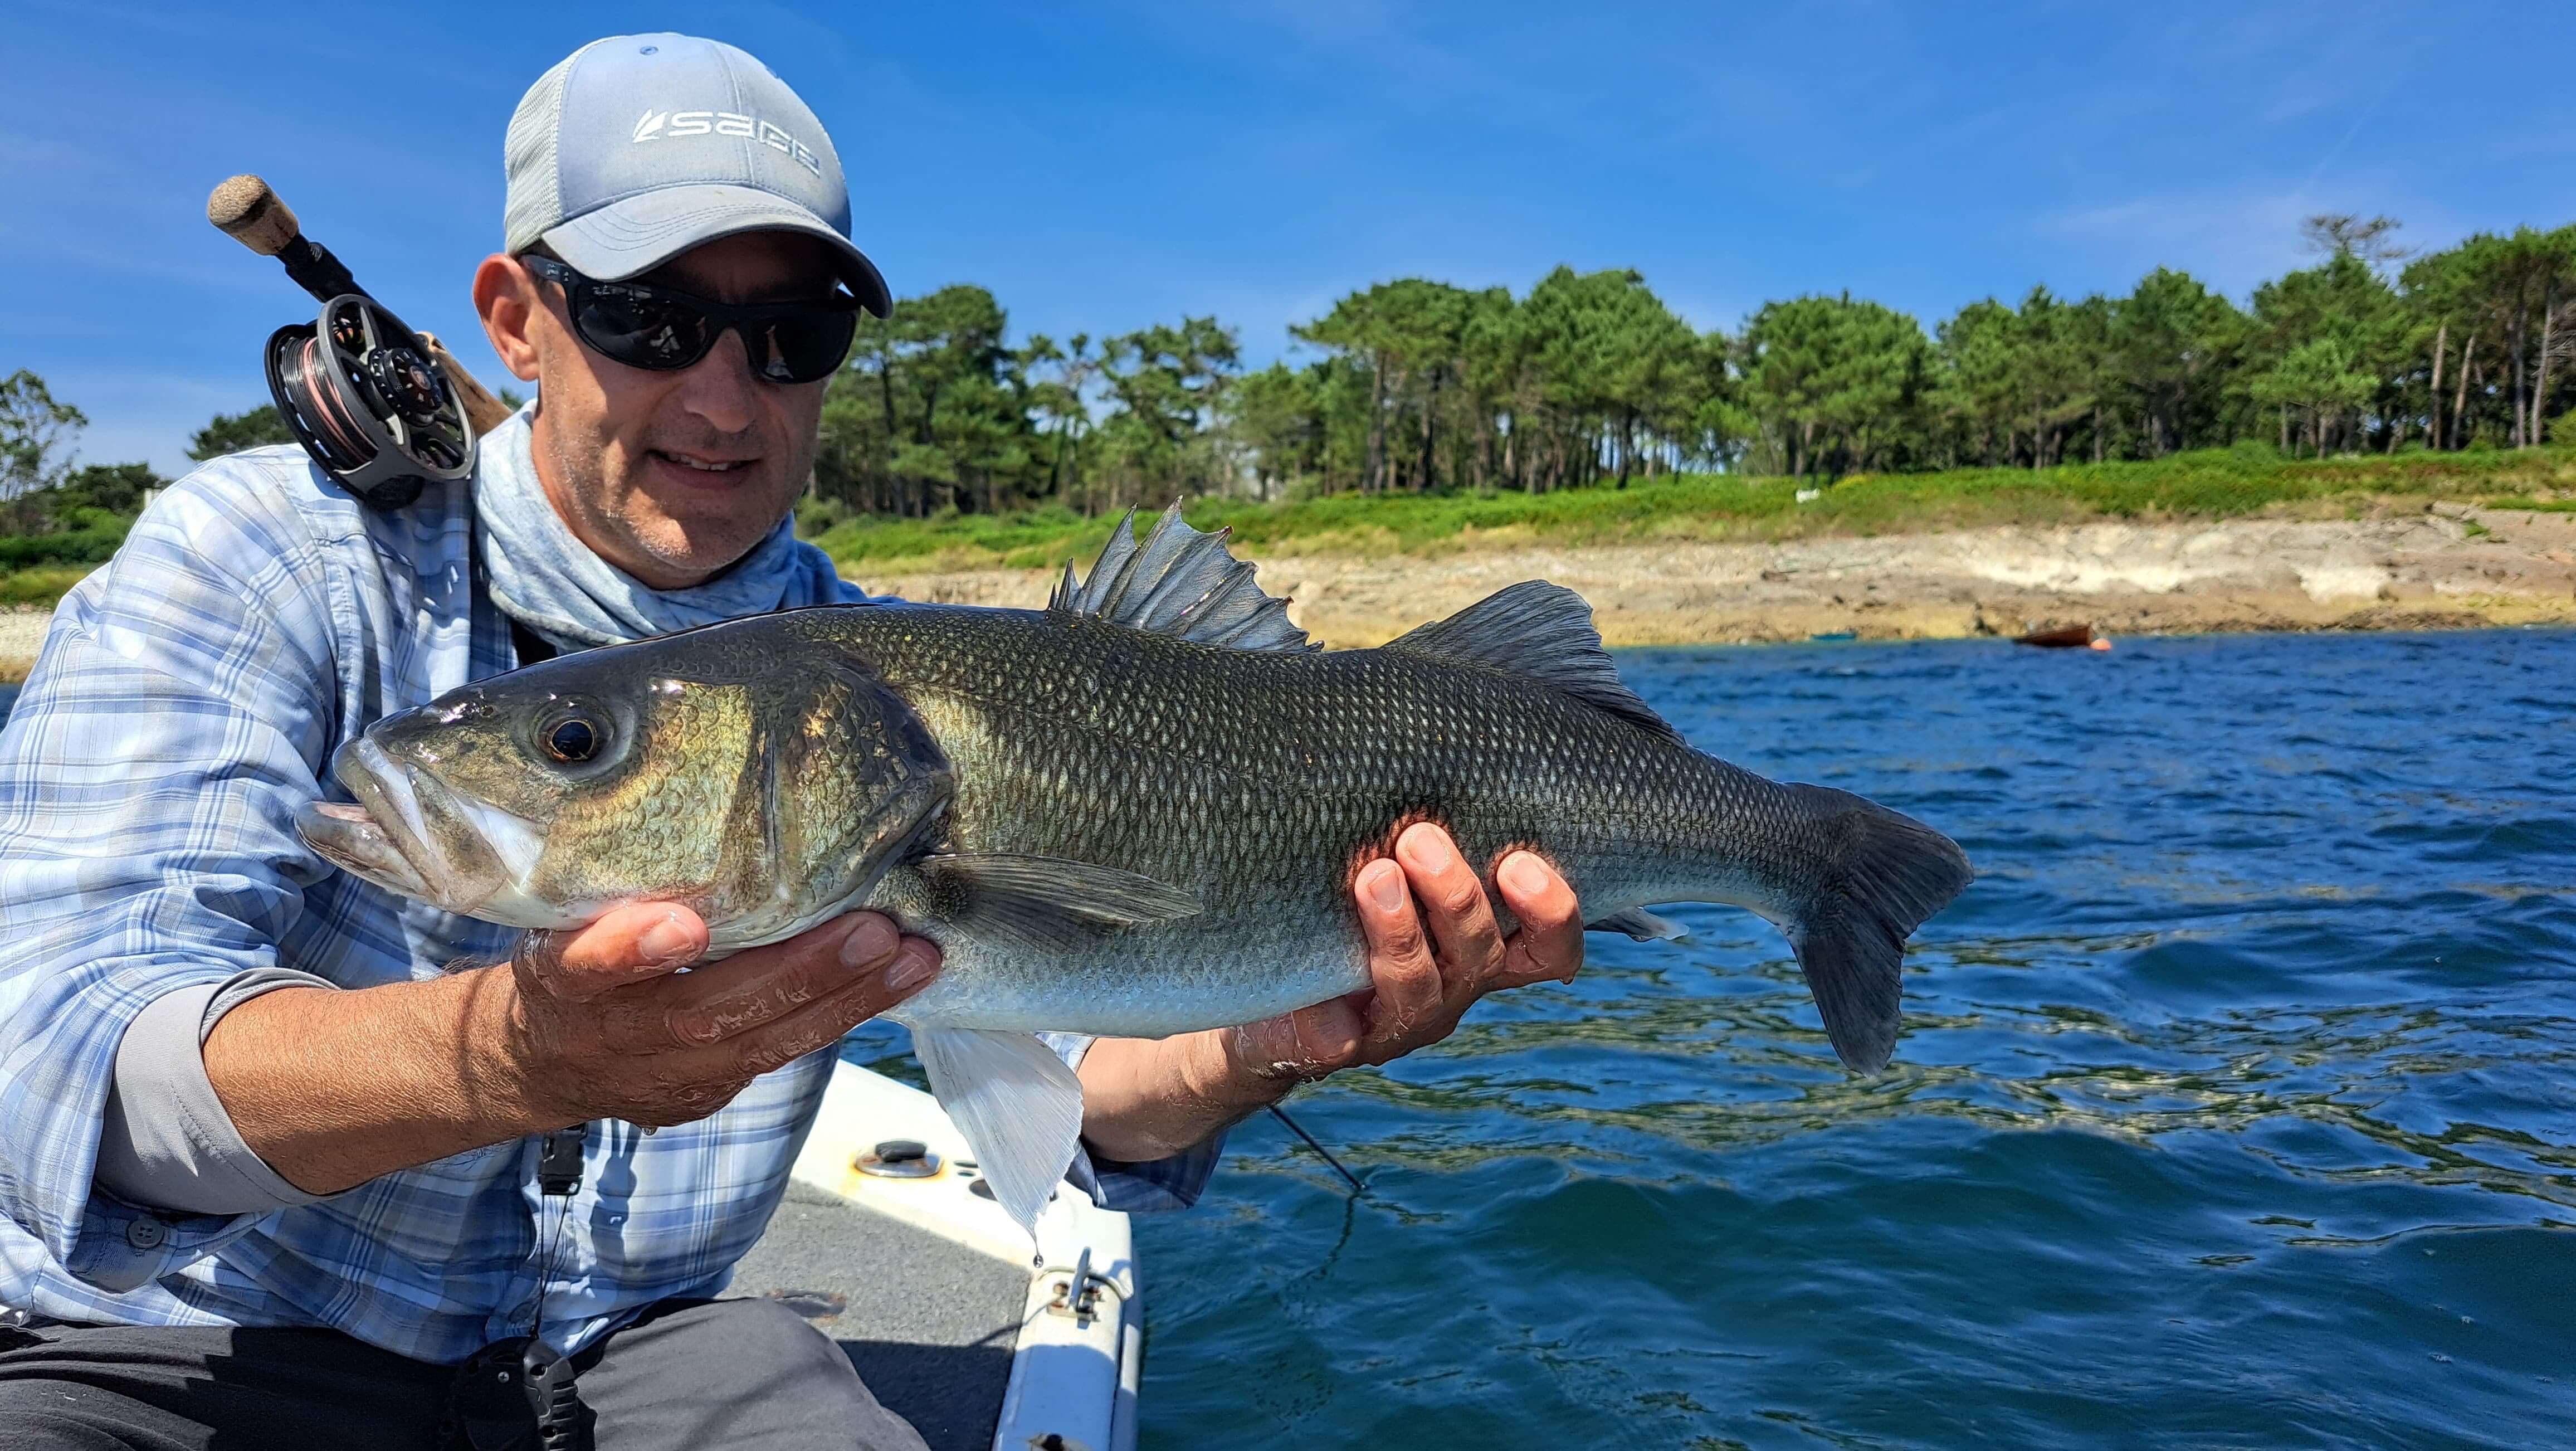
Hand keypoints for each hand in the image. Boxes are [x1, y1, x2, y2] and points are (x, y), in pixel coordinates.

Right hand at [499, 905, 942, 1128]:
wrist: (543, 1062)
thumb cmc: (566, 970)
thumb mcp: (557, 928)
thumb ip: (611, 912)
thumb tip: (694, 883)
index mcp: (564, 983)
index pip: (588, 967)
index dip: (632, 948)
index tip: (683, 926)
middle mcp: (617, 1037)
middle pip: (710, 1012)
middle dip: (801, 973)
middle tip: (876, 932)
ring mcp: (666, 1079)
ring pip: (763, 1044)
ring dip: (848, 1001)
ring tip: (915, 959)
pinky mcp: (703, 1098)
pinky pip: (777, 1055)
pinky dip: (838, 1017)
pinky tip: (896, 981)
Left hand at [1219, 822, 1582, 1087]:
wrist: (1268, 988)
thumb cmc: (1345, 901)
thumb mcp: (1394, 857)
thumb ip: (1424, 819)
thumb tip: (1432, 718)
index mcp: (1480, 947)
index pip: (1549, 948)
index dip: (1552, 912)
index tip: (1521, 859)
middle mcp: (1451, 987)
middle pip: (1482, 956)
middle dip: (1457, 897)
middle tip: (1420, 838)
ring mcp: (1397, 1023)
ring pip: (1419, 987)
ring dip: (1400, 929)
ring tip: (1372, 876)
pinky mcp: (1337, 1047)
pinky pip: (1340, 1037)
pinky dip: (1330, 1015)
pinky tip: (1316, 986)